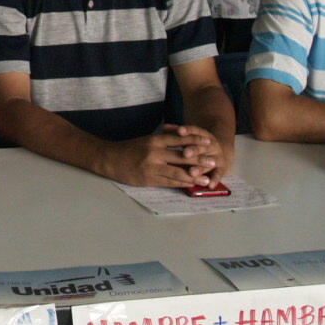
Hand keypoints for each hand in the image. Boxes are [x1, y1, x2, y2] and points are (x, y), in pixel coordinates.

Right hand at [105, 124, 223, 187]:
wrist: (110, 158)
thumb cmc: (130, 149)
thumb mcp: (147, 140)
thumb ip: (164, 142)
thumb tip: (185, 146)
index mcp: (155, 140)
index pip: (180, 139)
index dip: (196, 140)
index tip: (209, 141)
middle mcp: (155, 152)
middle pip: (182, 156)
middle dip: (200, 160)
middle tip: (214, 162)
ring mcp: (152, 167)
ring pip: (178, 173)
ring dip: (194, 176)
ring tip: (207, 179)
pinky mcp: (149, 179)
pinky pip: (169, 182)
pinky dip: (181, 184)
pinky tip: (190, 185)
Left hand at [179, 123, 232, 183]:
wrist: (220, 152)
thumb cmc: (198, 145)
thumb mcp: (190, 138)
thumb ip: (178, 133)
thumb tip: (164, 127)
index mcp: (204, 135)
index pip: (196, 131)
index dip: (187, 130)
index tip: (179, 131)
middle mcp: (213, 145)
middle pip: (203, 147)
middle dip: (194, 150)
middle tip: (185, 153)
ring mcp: (218, 157)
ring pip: (210, 162)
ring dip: (201, 168)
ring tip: (192, 172)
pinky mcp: (222, 169)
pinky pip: (219, 175)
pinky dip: (215, 180)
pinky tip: (209, 185)